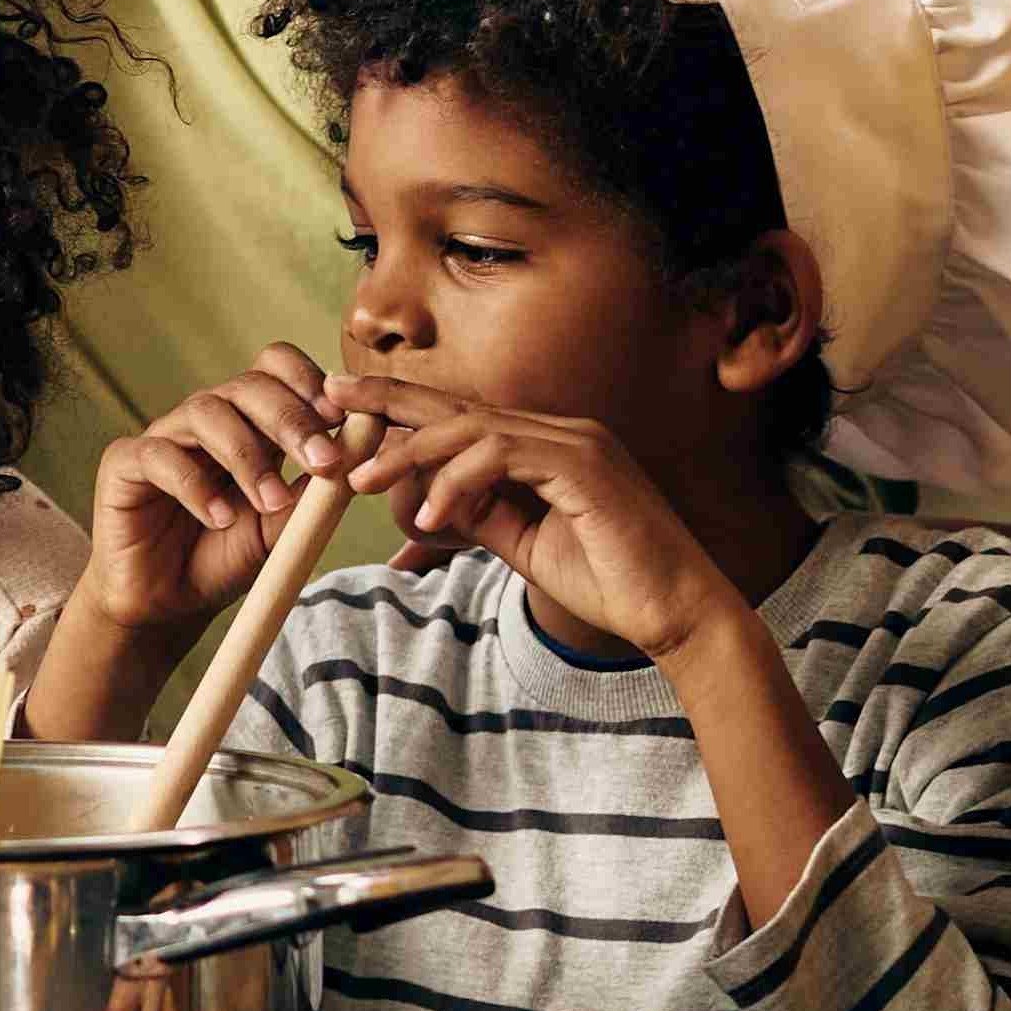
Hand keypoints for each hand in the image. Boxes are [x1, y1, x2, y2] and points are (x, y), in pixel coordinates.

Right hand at [75, 346, 350, 637]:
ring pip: (206, 412)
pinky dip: (195, 486)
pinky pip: (160, 456)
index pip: (276, 368)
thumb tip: (362, 447)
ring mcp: (164, 435)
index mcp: (249, 422)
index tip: (342, 418)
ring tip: (269, 503)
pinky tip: (219, 519)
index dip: (308, 381)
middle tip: (323, 461)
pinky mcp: (125, 463)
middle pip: (248, 385)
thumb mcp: (282, 528)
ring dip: (247, 456)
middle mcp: (207, 417)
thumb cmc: (224, 557)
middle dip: (292, 419)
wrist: (167, 604)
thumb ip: (315, 491)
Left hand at [325, 374, 736, 664]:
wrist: (678, 614)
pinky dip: (457, 483)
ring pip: (473, 428)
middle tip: (332, 396)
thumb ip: (483, 516)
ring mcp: (576, 442)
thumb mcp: (526, 546)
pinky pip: (502, 457)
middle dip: (390, 400)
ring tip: (361, 481)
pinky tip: (428, 518)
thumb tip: (431, 502)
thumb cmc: (611, 582)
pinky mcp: (585, 466)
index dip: (405, 413)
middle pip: (459, 406)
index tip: (350, 415)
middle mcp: (562, 430)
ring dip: (411, 453)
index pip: (464, 419)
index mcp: (549, 444)